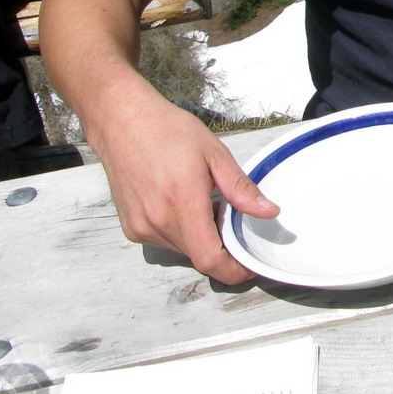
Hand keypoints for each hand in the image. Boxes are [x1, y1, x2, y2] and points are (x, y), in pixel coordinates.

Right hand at [86, 89, 278, 283]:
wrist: (123, 122)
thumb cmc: (168, 132)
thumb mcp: (214, 154)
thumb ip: (241, 189)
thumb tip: (269, 212)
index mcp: (182, 203)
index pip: (210, 259)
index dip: (234, 270)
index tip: (249, 264)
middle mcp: (157, 222)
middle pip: (199, 256)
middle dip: (220, 247)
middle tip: (228, 216)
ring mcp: (141, 227)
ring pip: (182, 250)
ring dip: (200, 238)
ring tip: (202, 203)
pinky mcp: (131, 228)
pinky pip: (164, 242)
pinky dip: (181, 232)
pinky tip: (182, 204)